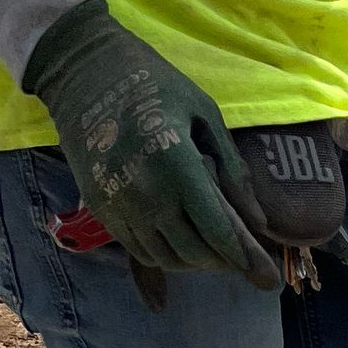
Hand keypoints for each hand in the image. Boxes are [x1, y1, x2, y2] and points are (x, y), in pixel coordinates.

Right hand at [21, 0, 277, 289]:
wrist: (82, 69)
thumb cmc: (152, 83)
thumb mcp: (203, 113)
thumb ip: (233, 168)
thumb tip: (259, 221)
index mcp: (178, 166)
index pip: (219, 233)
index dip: (245, 259)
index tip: (266, 278)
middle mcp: (147, 193)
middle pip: (195, 254)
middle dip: (220, 260)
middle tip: (233, 251)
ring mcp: (120, 203)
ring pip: (167, 259)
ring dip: (192, 260)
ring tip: (205, 243)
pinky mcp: (100, 207)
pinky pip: (139, 249)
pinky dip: (163, 252)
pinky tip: (175, 236)